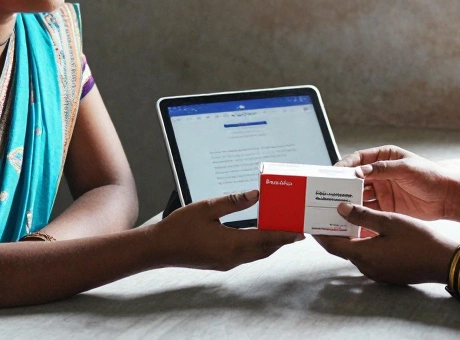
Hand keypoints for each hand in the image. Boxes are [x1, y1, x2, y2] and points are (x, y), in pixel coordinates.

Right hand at [150, 190, 302, 270]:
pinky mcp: (221, 263)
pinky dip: (258, 247)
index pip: (266, 238)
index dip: (285, 235)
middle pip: (265, 249)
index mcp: (231, 243)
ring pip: (256, 254)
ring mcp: (227, 263)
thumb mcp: (207, 208)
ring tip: (283, 232)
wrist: (159, 248)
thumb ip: (233, 202)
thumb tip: (256, 195)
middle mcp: (232, 257)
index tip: (300, 232)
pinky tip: (259, 236)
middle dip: (282, 240)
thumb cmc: (180, 227)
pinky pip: (247, 256)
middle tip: (297, 230)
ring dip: (270, 244)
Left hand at [313, 203, 454, 285]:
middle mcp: (367, 267)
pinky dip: (363, 243)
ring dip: (350, 237)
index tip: (313, 221)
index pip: (332, 245)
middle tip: (329, 214)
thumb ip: (363, 216)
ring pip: (356, 252)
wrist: (443, 261)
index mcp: (364, 254)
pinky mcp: (387, 272)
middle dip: (335, 232)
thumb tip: (340, 209)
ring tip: (349, 217)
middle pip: (343, 249)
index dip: (320, 233)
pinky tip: (370, 230)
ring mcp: (377, 272)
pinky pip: (369, 257)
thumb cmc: (419, 240)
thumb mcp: (390, 221)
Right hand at [337, 145, 451, 220]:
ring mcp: (382, 191)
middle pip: (355, 178)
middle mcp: (380, 173)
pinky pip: (369, 210)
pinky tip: (351, 218)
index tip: (333, 173)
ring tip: (337, 207)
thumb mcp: (405, 168)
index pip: (358, 159)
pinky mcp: (386, 207)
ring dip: (349, 200)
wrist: (447, 198)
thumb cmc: (430, 176)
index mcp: (384, 157)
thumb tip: (359, 171)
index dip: (345, 165)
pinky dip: (360, 214)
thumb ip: (382, 169)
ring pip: (360, 195)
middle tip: (330, 192)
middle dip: (343, 185)